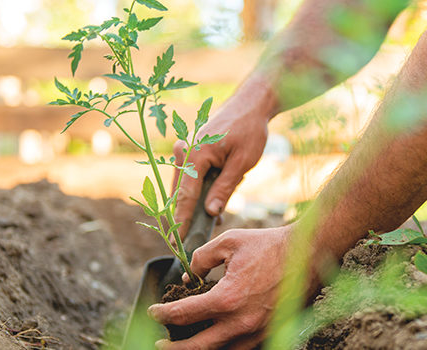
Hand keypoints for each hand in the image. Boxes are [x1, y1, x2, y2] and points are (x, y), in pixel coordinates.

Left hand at [148, 226, 289, 348]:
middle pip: (197, 346)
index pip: (184, 314)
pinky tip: (215, 341)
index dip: (163, 314)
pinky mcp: (269, 333)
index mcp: (227, 299)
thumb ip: (202, 258)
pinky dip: (224, 348)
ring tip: (184, 345)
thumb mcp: (229, 241)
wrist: (309, 253)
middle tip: (158, 343)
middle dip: (172, 347)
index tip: (154, 311)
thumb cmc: (269, 245)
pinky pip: (242, 349)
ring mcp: (257, 332)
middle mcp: (241, 322)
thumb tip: (189, 275)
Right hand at [172, 98, 270, 237]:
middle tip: (188, 240)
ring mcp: (184, 150)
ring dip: (193, 205)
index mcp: (195, 155)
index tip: (176, 243)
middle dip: (185, 217)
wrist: (250, 104)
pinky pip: (189, 178)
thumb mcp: (242, 163)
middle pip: (180, 193)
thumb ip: (225, 188)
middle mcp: (183, 152)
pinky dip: (197, 192)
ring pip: (184, 187)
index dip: (181, 222)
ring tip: (207, 223)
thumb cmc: (249, 130)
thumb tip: (210, 213)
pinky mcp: (189, 151)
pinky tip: (212, 206)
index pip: (185, 196)